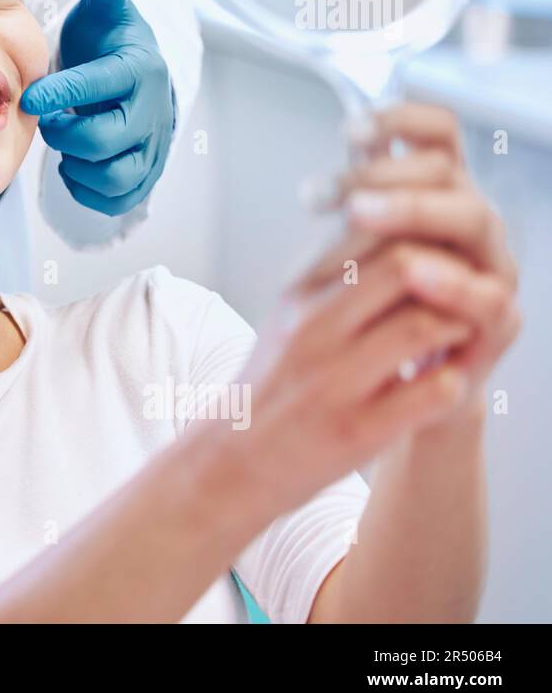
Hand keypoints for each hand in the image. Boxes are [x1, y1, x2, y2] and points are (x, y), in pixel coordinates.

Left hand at [19, 0, 174, 216]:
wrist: (136, 78)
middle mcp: (151, 113)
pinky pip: (118, 199)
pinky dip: (89, 190)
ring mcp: (151, 148)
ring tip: (64, 143)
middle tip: (48, 121)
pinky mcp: (144, 175)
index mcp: (138, 70)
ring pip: (116, 177)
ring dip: (78, 165)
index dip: (63, 93)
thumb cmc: (109, 44)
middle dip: (65, 133)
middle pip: (105, 140)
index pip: (101, 85)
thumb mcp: (104, 13)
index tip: (29, 97)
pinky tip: (73, 166)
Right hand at [224, 103, 520, 515]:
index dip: (420, 235)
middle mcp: (312, 331)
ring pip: (425, 325)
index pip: (371, 230)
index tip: (438, 254)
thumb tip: (390, 230)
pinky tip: (445, 382)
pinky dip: (453, 382)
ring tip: (458, 336)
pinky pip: (433, 392)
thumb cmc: (272, 385)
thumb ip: (334, 277)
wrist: (229, 462)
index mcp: (297, 297)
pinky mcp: (359, 432)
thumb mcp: (288, 318)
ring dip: (458, 328)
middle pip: (405, 267)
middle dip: (448, 274)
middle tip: (463, 291)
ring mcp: (335, 382)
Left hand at [302, 103, 520, 425]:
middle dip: (384, 173)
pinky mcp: (499, 320)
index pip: (437, 133)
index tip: (348, 129)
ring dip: (414, 210)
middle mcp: (468, 220)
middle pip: (445, 171)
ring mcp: (490, 266)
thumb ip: (351, 206)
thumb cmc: (368, 308)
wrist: (390, 387)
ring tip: (362, 213)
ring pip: (473, 218)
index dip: (401, 119)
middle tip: (331, 190)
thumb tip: (327, 169)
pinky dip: (453, 281)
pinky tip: (416, 272)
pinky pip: (490, 293)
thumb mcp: (349, 250)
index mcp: (438, 193)